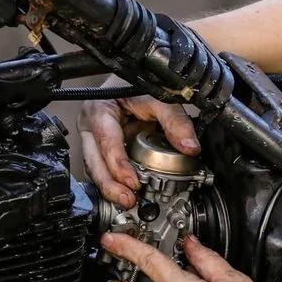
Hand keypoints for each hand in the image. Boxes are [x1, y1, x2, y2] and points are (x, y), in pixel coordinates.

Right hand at [78, 77, 200, 208]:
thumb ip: (175, 121)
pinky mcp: (102, 150)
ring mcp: (94, 140)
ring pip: (96, 169)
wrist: (130, 80)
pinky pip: (104, 169)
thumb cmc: (137, 84)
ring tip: (129, 201)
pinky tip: (127, 193)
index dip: (118, 165)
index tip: (133, 182)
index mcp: (98, 111)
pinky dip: (114, 182)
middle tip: (129, 200)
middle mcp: (91, 127)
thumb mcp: (159, 98)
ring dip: (111, 187)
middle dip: (110, 185)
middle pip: (94, 163)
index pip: (106, 142)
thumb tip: (190, 147)